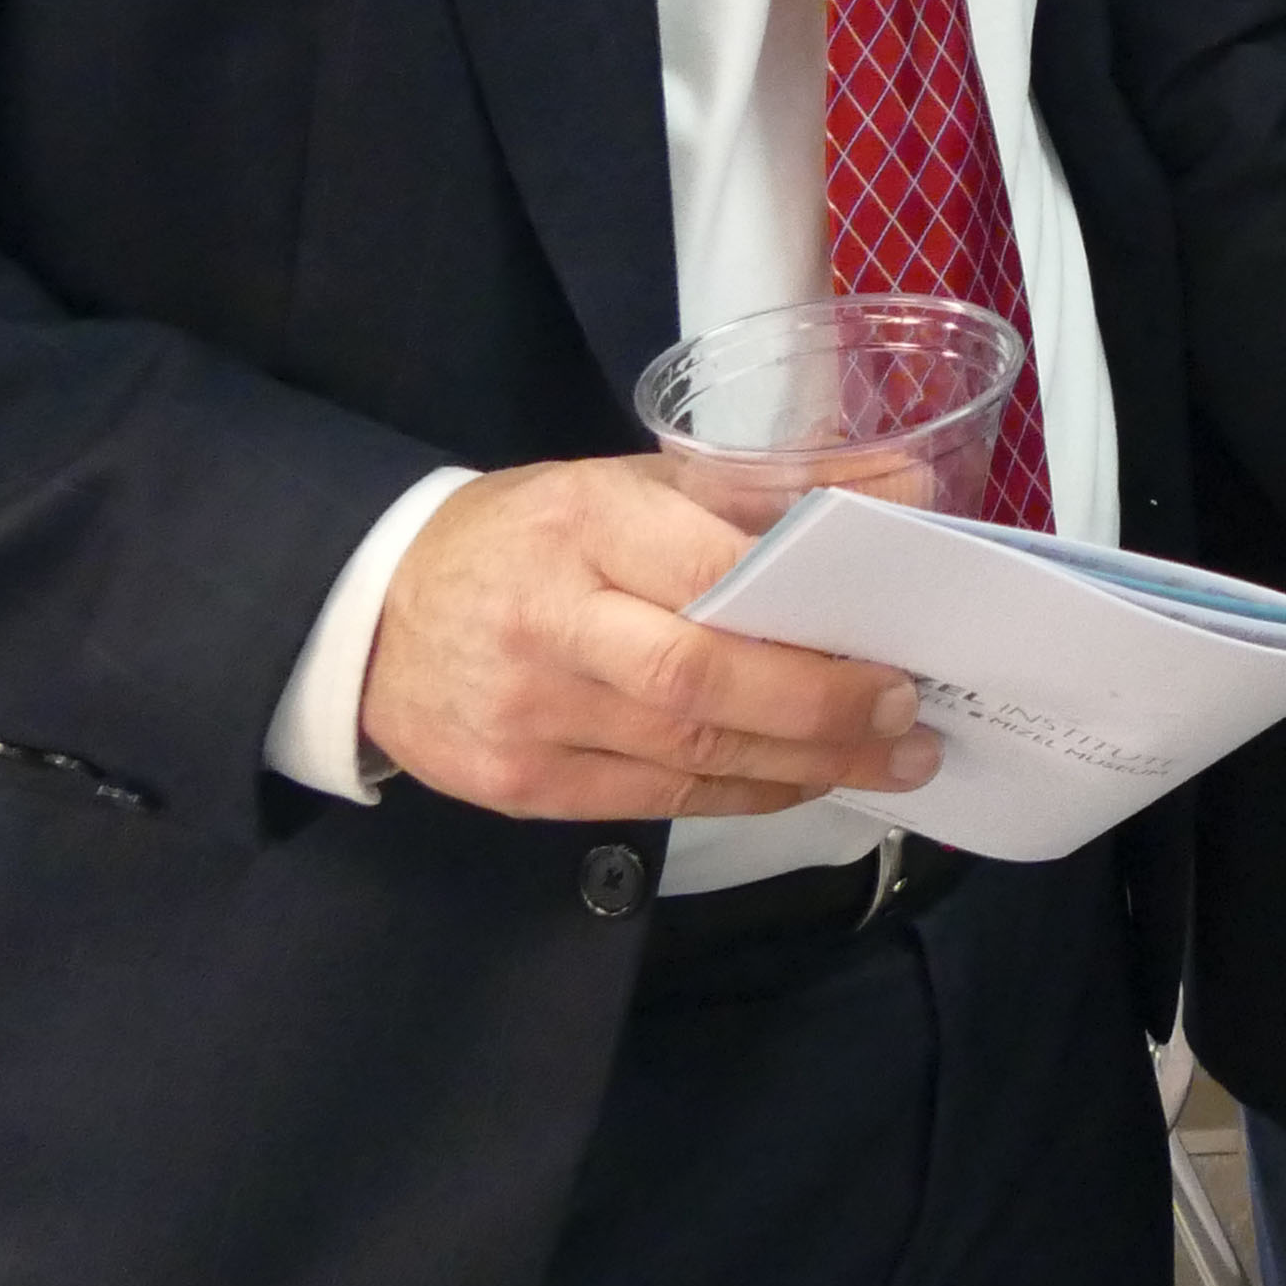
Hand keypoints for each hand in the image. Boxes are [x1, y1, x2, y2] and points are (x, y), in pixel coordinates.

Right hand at [359, 455, 940, 823]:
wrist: (376, 613)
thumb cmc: (531, 536)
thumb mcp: (629, 484)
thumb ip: (764, 491)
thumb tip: (908, 493)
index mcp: (583, 524)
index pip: (706, 570)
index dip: (804, 613)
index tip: (893, 633)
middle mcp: (549, 622)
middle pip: (697, 677)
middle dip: (818, 705)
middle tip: (909, 714)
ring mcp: (527, 715)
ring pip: (685, 753)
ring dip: (803, 763)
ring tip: (889, 758)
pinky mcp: (518, 787)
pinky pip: (655, 801)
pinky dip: (743, 793)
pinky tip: (804, 780)